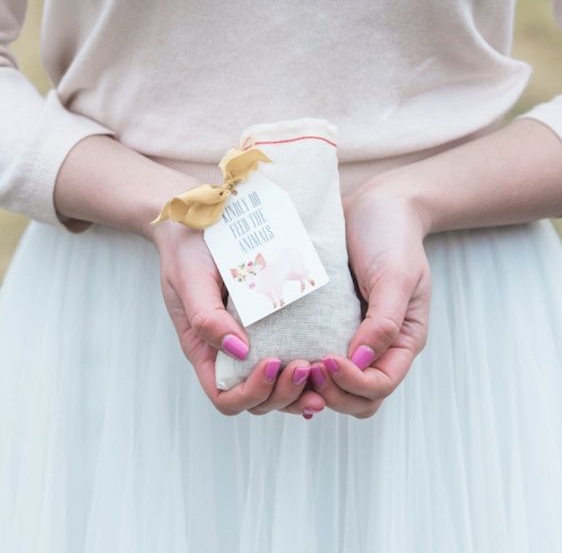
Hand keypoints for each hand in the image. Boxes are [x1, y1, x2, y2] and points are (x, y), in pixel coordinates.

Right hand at [150, 220, 325, 416]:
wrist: (199, 216)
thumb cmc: (187, 249)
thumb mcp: (189, 279)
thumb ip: (206, 317)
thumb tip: (240, 351)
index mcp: (205, 350)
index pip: (226, 397)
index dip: (251, 393)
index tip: (272, 364)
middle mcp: (230, 352)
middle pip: (258, 399)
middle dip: (284, 393)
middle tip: (307, 368)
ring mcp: (253, 340)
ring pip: (278, 385)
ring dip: (301, 387)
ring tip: (322, 370)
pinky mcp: (272, 322)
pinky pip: (290, 353)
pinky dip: (309, 366)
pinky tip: (326, 359)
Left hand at [306, 180, 431, 417]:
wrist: (375, 202)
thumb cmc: (392, 235)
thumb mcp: (397, 274)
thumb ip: (385, 320)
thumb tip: (362, 360)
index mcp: (402, 340)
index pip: (380, 386)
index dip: (354, 384)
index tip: (329, 361)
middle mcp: (377, 345)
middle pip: (357, 397)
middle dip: (331, 393)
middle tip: (304, 370)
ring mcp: (351, 334)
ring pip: (333, 384)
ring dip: (312, 385)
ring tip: (289, 367)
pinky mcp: (327, 320)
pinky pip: (314, 352)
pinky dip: (300, 361)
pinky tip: (280, 351)